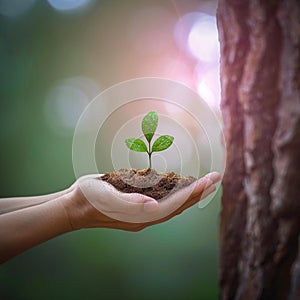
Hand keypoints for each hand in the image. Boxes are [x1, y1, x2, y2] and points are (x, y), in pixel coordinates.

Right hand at [63, 172, 220, 231]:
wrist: (76, 205)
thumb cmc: (89, 198)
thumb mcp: (106, 197)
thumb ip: (130, 203)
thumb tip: (154, 206)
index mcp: (140, 215)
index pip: (175, 204)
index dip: (193, 193)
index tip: (210, 180)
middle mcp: (145, 216)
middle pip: (179, 206)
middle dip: (198, 192)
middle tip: (215, 178)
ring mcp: (142, 213)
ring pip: (173, 204)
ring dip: (190, 193)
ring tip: (204, 183)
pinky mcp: (138, 206)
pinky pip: (163, 201)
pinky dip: (176, 194)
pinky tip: (181, 186)